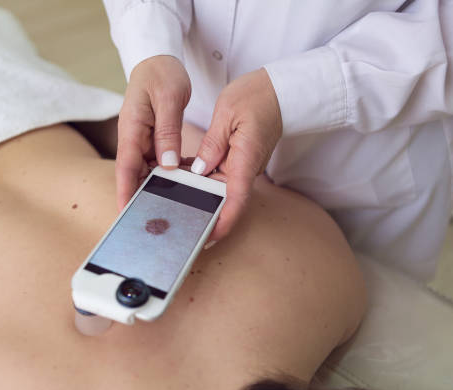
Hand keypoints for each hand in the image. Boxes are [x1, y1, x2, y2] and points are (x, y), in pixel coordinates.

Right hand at [116, 56, 190, 210]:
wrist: (158, 60)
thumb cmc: (161, 75)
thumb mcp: (168, 99)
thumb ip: (167, 132)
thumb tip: (168, 163)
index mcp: (131, 129)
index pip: (126, 168)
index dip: (126, 193)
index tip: (126, 214)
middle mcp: (134, 139)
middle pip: (135, 176)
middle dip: (142, 198)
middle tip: (155, 222)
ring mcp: (142, 140)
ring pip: (149, 171)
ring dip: (159, 188)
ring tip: (174, 210)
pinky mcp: (153, 140)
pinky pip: (159, 162)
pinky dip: (170, 173)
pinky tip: (186, 184)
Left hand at [192, 68, 281, 241]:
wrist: (282, 90)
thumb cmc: (258, 96)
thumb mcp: (228, 113)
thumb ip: (212, 144)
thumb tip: (199, 170)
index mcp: (245, 159)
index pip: (235, 200)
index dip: (223, 222)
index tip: (208, 236)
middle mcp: (245, 168)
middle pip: (224, 200)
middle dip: (203, 213)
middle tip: (176, 219)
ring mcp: (242, 165)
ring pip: (218, 187)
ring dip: (198, 193)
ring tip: (170, 193)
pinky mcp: (238, 159)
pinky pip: (218, 174)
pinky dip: (201, 175)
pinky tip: (180, 171)